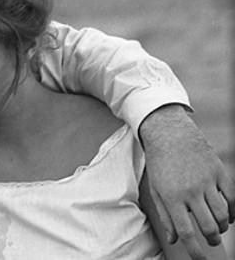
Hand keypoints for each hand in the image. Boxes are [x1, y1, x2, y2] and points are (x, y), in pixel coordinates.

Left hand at [140, 104, 233, 259]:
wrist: (170, 134)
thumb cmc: (160, 163)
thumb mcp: (156, 189)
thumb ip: (166, 216)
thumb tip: (175, 239)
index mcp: (171, 198)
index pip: (187, 233)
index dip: (196, 251)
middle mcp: (190, 191)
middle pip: (209, 227)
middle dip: (213, 240)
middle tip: (212, 242)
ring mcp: (207, 181)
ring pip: (223, 216)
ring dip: (223, 227)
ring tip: (217, 228)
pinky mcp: (219, 172)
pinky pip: (232, 199)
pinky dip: (233, 212)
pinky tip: (228, 215)